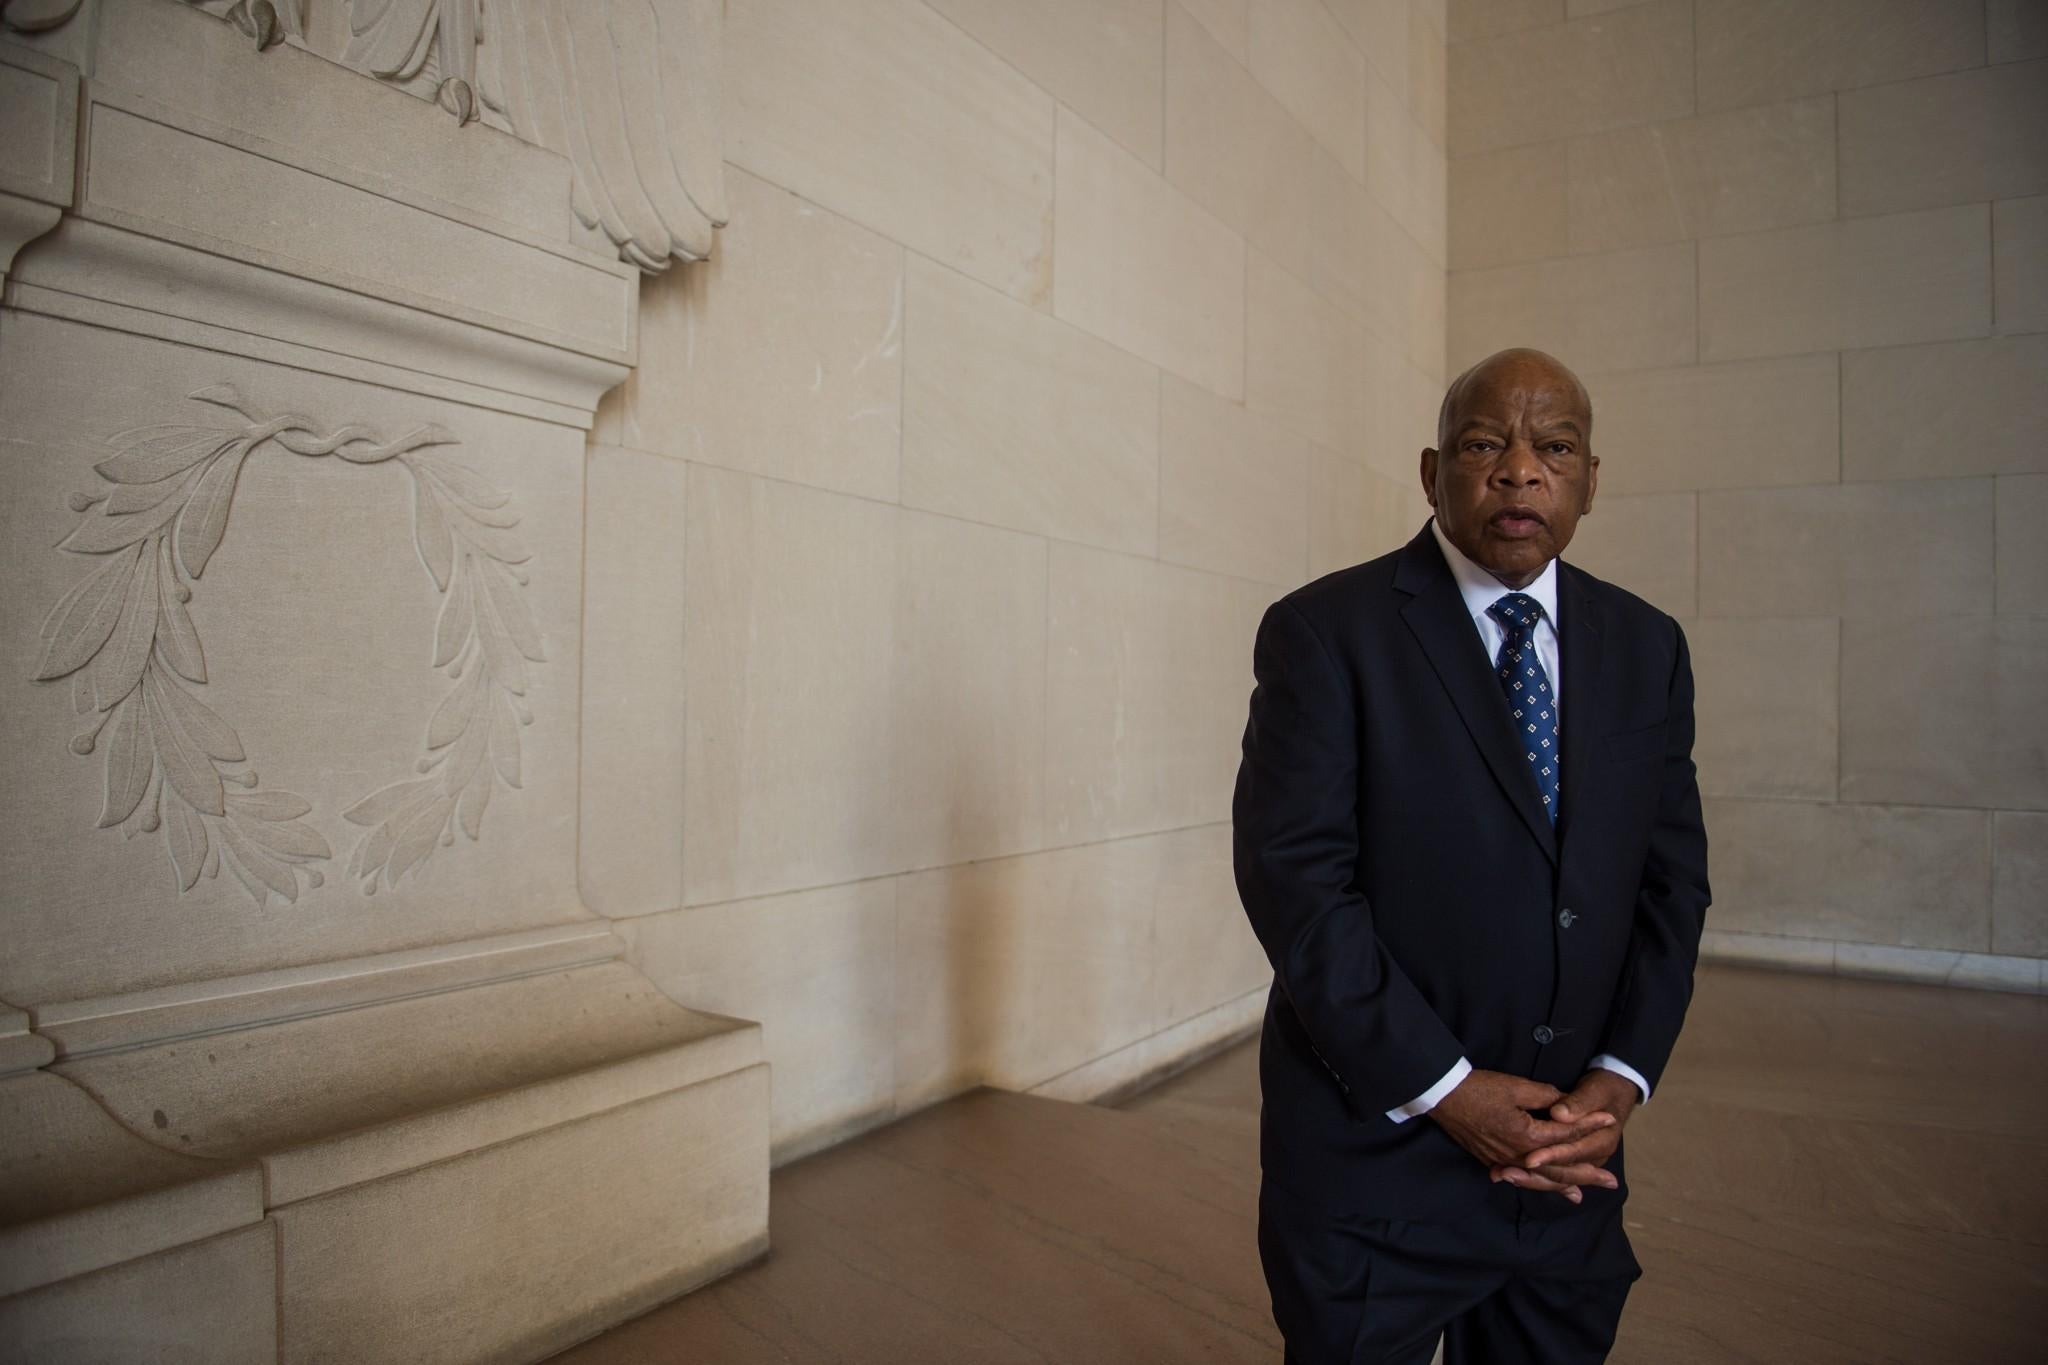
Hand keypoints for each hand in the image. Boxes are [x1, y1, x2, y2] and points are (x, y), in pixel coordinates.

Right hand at [1429, 1069, 1616, 1202]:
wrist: (1444, 1095)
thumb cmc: (1480, 1088)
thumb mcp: (1516, 1087)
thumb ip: (1546, 1097)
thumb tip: (1567, 1106)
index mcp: (1529, 1136)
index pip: (1567, 1134)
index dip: (1590, 1126)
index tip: (1611, 1121)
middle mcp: (1520, 1155)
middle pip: (1559, 1167)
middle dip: (1587, 1174)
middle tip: (1611, 1182)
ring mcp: (1505, 1161)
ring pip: (1541, 1178)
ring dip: (1565, 1185)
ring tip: (1585, 1193)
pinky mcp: (1493, 1160)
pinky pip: (1523, 1177)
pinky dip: (1539, 1184)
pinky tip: (1547, 1187)